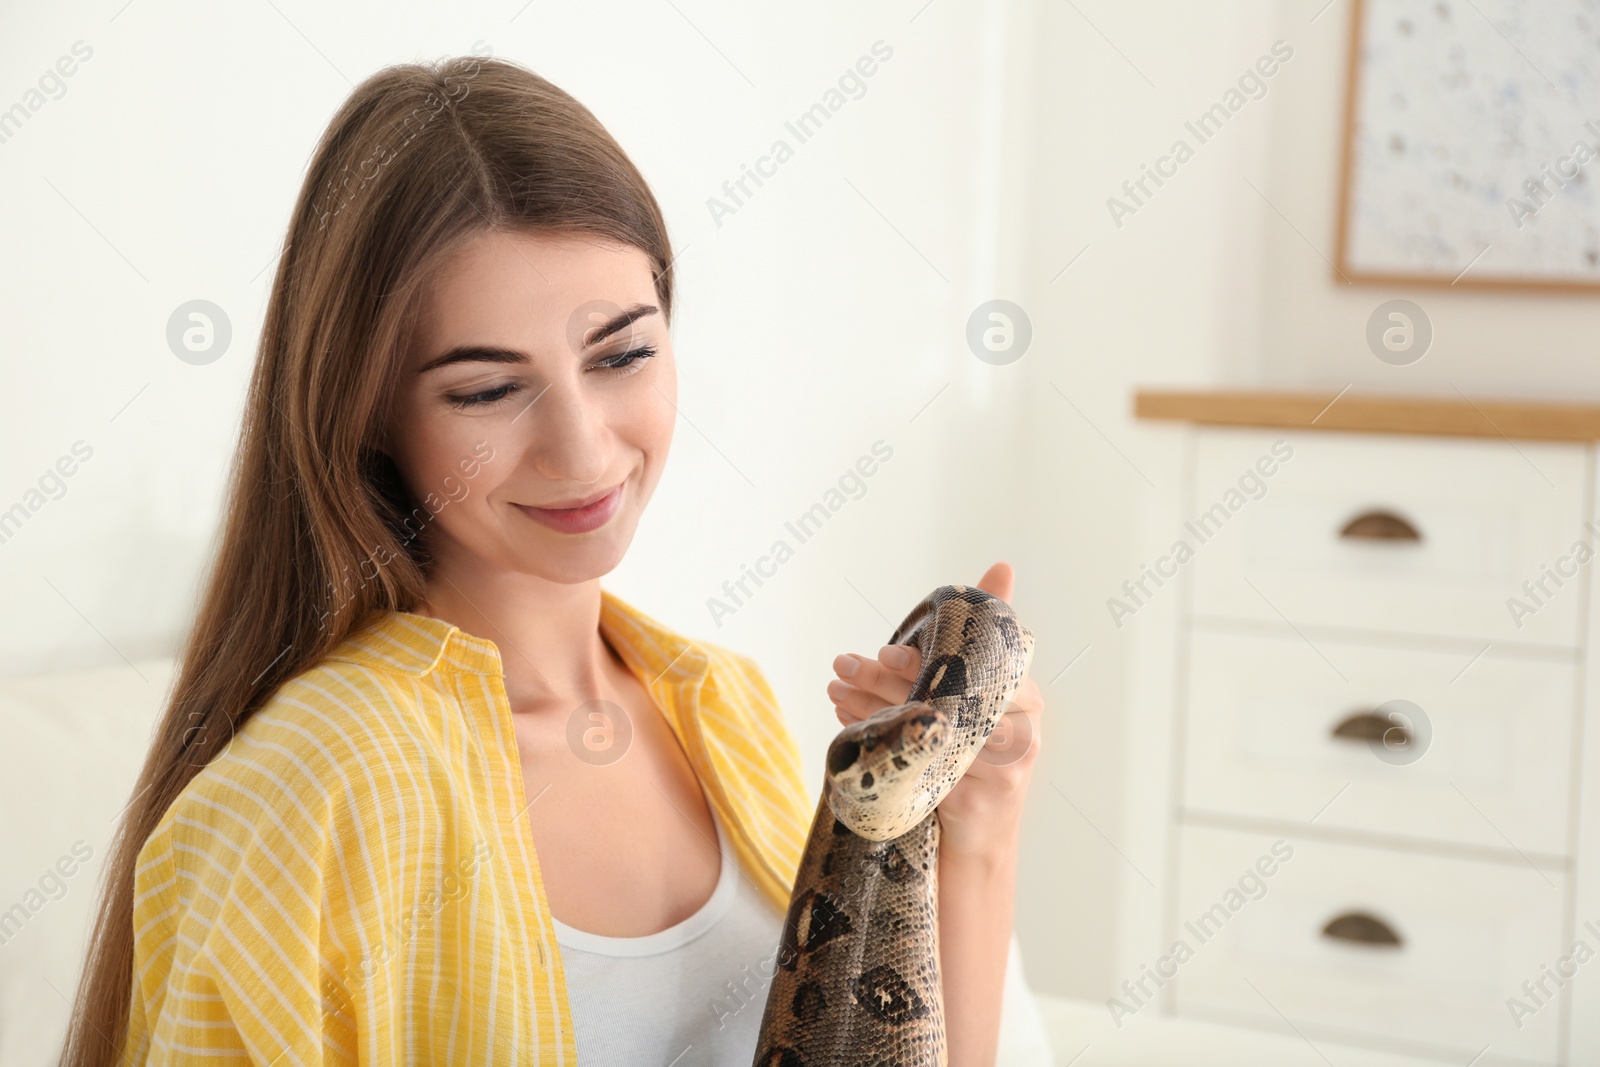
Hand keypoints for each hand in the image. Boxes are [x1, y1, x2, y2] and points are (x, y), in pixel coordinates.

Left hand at [826, 561, 1042, 859]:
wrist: (982, 837)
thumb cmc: (975, 753)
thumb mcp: (979, 694)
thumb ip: (982, 639)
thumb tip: (1004, 566)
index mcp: (1022, 689)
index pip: (970, 661)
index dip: (923, 657)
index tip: (883, 650)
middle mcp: (1023, 722)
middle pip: (945, 693)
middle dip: (885, 678)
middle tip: (841, 665)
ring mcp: (1009, 762)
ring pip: (931, 728)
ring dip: (876, 710)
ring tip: (835, 692)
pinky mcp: (986, 796)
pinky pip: (927, 766)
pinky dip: (886, 746)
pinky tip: (853, 734)